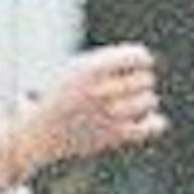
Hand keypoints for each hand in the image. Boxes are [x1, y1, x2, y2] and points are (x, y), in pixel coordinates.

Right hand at [7, 44, 166, 178]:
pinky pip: (151, 126)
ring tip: (132, 104)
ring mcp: (108, 115)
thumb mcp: (79, 69)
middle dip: (141, 81)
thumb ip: (112, 62)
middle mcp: (100, 90)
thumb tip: (148, 61)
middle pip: (146, 79)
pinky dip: (154, 123)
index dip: (141, 60)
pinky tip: (146, 120)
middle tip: (127, 88)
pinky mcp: (114, 137)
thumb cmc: (63, 96)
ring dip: (145, 101)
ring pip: (149, 101)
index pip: (139, 56)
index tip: (135, 65)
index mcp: (90, 68)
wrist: (38, 133)